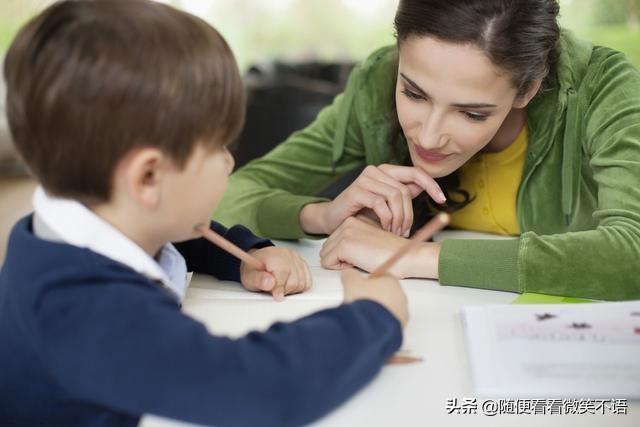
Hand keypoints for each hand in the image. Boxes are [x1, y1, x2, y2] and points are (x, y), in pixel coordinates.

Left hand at [240, 247, 311, 300]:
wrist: (258, 261)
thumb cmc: (254, 269)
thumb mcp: (249, 277)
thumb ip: (258, 280)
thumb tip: (269, 283)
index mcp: (274, 256)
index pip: (283, 275)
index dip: (279, 288)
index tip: (275, 295)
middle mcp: (287, 255)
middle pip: (294, 281)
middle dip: (284, 289)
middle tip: (274, 288)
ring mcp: (297, 259)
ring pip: (302, 283)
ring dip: (292, 289)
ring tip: (281, 285)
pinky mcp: (303, 264)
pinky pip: (308, 281)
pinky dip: (299, 286)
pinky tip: (289, 284)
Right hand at [300, 164, 444, 235]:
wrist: (332, 220)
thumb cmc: (360, 213)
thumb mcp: (386, 205)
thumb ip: (402, 195)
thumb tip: (421, 188)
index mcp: (385, 171)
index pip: (415, 173)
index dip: (431, 185)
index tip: (442, 200)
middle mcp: (375, 171)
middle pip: (405, 190)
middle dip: (409, 214)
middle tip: (404, 231)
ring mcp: (365, 179)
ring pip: (395, 196)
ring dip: (399, 218)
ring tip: (395, 231)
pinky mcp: (356, 191)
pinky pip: (381, 204)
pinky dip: (387, 218)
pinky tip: (384, 227)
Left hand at [320, 216, 440, 278]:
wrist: (407, 256)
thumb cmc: (394, 253)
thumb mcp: (371, 240)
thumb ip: (356, 241)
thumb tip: (340, 252)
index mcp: (355, 220)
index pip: (334, 241)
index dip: (346, 254)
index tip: (366, 253)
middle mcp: (348, 223)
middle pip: (327, 247)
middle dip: (340, 258)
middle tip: (364, 258)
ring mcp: (345, 232)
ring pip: (325, 255)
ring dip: (340, 263)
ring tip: (362, 259)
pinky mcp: (344, 244)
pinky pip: (327, 262)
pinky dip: (340, 269)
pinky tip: (359, 262)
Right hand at [341, 268, 408, 327]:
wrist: (372, 326)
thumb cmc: (364, 301)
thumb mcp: (351, 282)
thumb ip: (351, 275)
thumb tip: (349, 274)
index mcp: (392, 282)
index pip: (383, 276)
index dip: (371, 280)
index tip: (362, 286)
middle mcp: (400, 296)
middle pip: (387, 292)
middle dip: (375, 296)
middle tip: (361, 301)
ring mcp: (402, 312)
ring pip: (389, 308)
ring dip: (378, 309)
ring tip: (364, 314)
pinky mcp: (400, 326)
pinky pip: (389, 321)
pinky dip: (381, 321)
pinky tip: (370, 323)